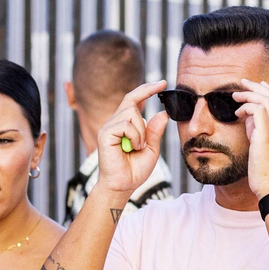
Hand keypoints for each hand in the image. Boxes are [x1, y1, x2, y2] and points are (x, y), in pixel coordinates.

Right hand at [94, 81, 169, 200]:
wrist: (122, 186)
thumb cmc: (134, 170)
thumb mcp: (151, 149)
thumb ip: (155, 131)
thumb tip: (163, 113)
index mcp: (125, 124)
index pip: (134, 99)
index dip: (147, 89)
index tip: (162, 83)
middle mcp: (115, 122)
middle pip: (132, 100)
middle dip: (147, 96)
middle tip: (159, 96)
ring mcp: (108, 126)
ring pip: (131, 112)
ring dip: (142, 131)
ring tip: (138, 147)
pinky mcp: (105, 133)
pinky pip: (126, 124)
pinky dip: (135, 136)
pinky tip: (132, 148)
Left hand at [234, 80, 268, 198]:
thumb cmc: (268, 172)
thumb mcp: (267, 147)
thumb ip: (261, 129)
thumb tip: (249, 116)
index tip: (258, 86)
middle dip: (257, 86)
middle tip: (243, 83)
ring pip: (266, 100)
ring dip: (249, 94)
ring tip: (235, 95)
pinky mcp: (267, 136)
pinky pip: (257, 110)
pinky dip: (246, 107)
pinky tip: (237, 113)